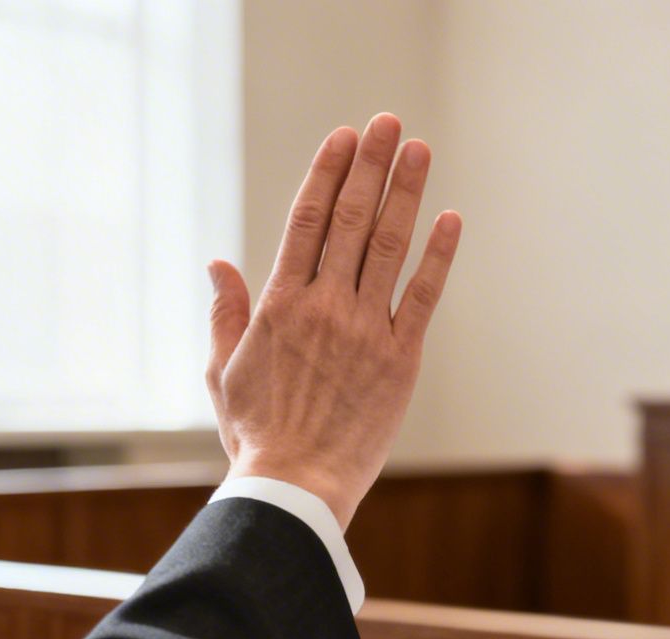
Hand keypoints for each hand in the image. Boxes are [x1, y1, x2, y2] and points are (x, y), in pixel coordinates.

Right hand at [205, 113, 461, 527]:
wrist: (295, 486)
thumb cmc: (256, 434)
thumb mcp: (223, 370)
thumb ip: (224, 313)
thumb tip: (218, 264)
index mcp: (279, 304)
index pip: (306, 220)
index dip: (328, 173)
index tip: (344, 136)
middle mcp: (323, 307)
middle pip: (351, 219)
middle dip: (371, 165)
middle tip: (388, 123)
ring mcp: (364, 330)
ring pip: (388, 247)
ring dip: (406, 193)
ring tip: (419, 149)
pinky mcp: (400, 360)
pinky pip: (422, 297)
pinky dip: (437, 256)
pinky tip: (451, 219)